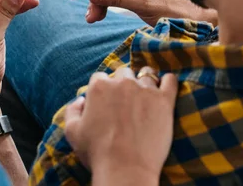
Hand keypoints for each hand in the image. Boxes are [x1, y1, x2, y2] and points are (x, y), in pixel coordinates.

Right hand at [64, 67, 177, 184]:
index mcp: (99, 87)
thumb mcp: (72, 132)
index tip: (106, 101)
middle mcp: (122, 82)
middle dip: (123, 84)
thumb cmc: (97, 152)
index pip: (100, 78)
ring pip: (146, 75)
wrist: (125, 169)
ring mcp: (145, 90)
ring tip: (145, 96)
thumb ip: (72, 110)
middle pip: (124, 73)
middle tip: (125, 101)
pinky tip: (166, 85)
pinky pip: (170, 81)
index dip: (102, 89)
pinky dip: (168, 81)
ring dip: (145, 82)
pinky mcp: (164, 101)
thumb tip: (81, 100)